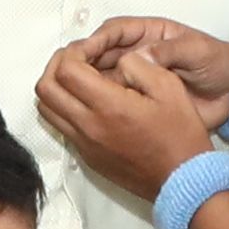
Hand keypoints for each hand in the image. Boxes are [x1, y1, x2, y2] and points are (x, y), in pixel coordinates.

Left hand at [35, 36, 221, 198]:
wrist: (182, 180)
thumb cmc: (180, 137)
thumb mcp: (169, 87)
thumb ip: (138, 64)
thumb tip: (117, 59)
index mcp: (108, 106)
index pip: (66, 70)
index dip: (73, 51)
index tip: (88, 48)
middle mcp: (89, 127)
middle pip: (45, 88)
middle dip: (56, 65)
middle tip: (77, 58)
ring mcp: (85, 145)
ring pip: (46, 109)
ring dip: (56, 87)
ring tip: (79, 78)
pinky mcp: (87, 157)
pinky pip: (62, 127)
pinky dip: (64, 107)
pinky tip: (89, 101)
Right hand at [68, 16, 228, 126]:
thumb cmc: (219, 63)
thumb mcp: (197, 51)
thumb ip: (169, 51)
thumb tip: (138, 56)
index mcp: (149, 34)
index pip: (113, 32)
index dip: (94, 41)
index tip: (81, 55)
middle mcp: (137, 53)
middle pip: (99, 54)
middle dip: (82, 64)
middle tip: (69, 78)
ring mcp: (136, 77)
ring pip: (100, 77)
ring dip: (88, 86)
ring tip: (77, 99)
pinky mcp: (139, 100)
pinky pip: (113, 99)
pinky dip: (100, 104)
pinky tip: (92, 114)